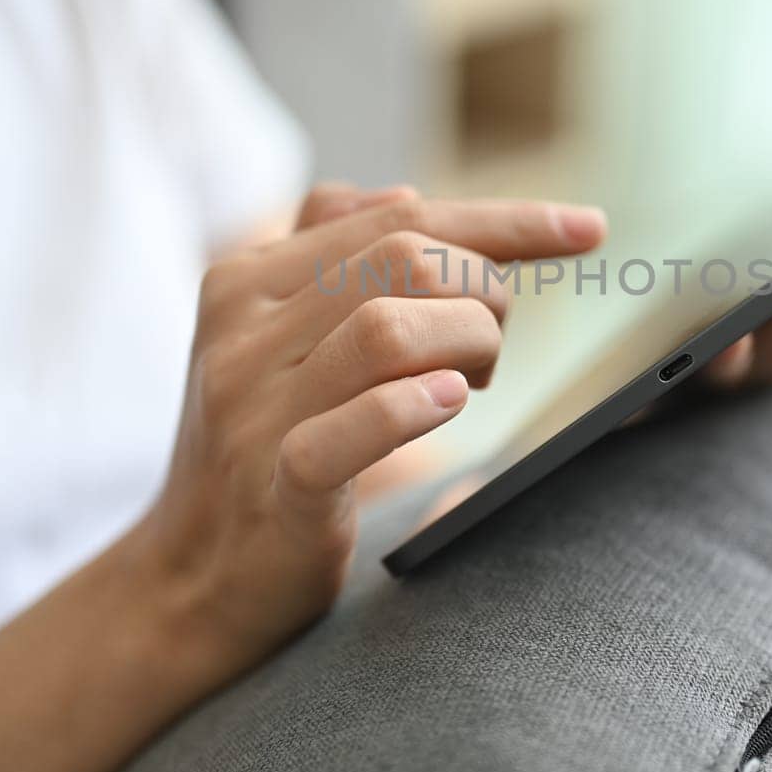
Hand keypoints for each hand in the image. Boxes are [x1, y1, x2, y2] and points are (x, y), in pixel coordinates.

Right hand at [128, 186, 607, 681]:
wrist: (185, 578)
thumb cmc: (260, 447)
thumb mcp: (277, 339)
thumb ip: (331, 260)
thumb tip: (404, 193)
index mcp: (249, 278)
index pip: (398, 215)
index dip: (506, 220)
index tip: (586, 229)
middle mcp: (243, 327)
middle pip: (403, 258)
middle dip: (486, 292)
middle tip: (492, 350)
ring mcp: (252, 405)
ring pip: (385, 327)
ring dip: (466, 346)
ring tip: (470, 384)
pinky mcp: (275, 482)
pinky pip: (356, 426)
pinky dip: (415, 408)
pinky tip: (447, 404)